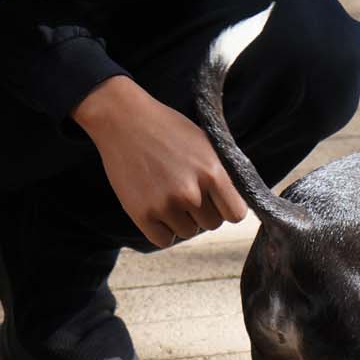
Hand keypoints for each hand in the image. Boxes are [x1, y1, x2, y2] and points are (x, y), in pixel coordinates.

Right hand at [72, 76, 248, 249]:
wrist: (123, 120)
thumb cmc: (167, 128)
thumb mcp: (204, 143)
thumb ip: (221, 173)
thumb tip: (235, 200)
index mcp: (212, 172)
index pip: (236, 214)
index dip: (227, 207)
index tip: (217, 200)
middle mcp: (191, 192)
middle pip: (211, 224)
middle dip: (202, 211)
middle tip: (185, 189)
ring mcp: (165, 204)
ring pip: (188, 232)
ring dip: (181, 219)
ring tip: (168, 193)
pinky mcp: (142, 214)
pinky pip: (164, 240)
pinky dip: (162, 229)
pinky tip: (157, 207)